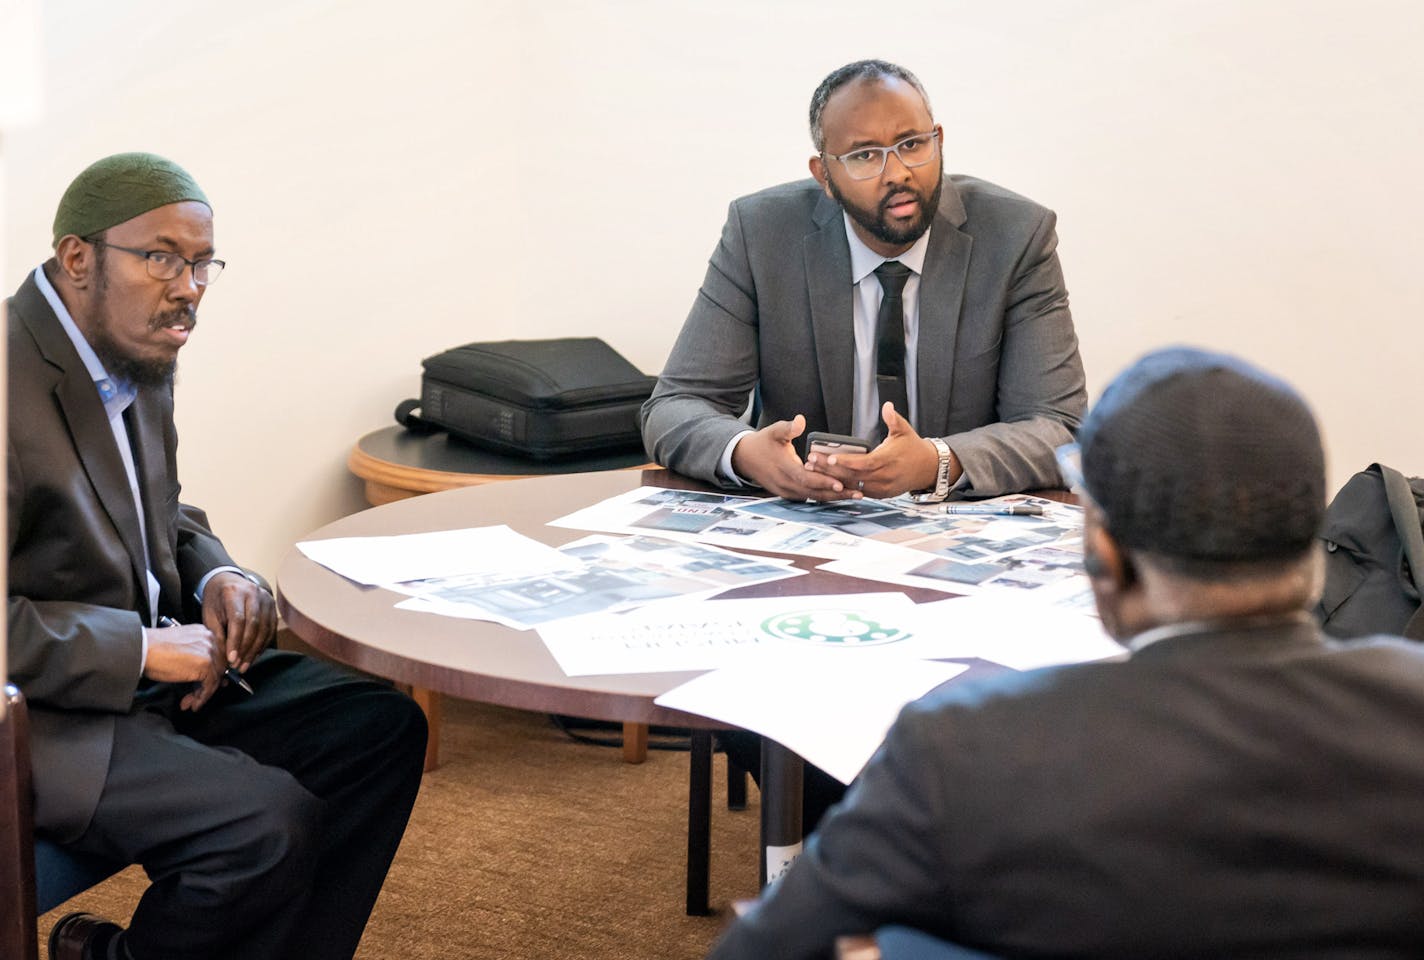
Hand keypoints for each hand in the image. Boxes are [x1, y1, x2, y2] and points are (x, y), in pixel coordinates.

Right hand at [144, 623, 222, 710]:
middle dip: (207, 685)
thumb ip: (195, 656)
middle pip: (219, 667)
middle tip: (195, 697)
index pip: (217, 656)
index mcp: (204, 633)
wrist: (142, 649)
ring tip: (190, 702)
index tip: (204, 686)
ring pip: (215, 678)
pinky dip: (202, 697)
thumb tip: (203, 675)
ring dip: (202, 694)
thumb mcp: (180, 649)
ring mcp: (210, 651)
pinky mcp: (206, 664)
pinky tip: (193, 704)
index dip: (212, 673)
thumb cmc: (153, 650)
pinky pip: (209, 686)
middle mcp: (210, 639)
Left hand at [202, 571, 276, 673]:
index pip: (238, 620)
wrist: (227, 582)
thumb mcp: (210, 615)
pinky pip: (271, 629)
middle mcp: (253, 593)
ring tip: (245, 664)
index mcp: (234, 593)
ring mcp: (266, 598)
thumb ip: (217, 634)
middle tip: (238, 665)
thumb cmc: (216, 600)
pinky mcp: (272, 605)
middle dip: (246, 648)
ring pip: (264, 628)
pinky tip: (254, 655)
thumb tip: (224, 658)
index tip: (231, 658)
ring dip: (255, 650)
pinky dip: (263, 644)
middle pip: (254, 625)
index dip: (235, 641)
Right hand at [731, 415, 860, 501]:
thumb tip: (800, 421)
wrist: (745, 458)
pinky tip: (839, 494)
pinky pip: (808, 498)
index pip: (806, 478)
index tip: (840, 483)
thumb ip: (789, 427)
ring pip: (813, 497)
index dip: (823, 482)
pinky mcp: (788, 494)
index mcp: (783, 468)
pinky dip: (824, 496)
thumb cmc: (763, 443)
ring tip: (854, 495)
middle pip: (814, 493)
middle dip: (836, 494)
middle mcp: (785, 484)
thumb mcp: (774, 430)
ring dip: (833, 498)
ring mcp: (786, 491)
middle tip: (857, 493)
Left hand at [806, 403, 950, 498]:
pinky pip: (859, 492)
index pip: (863, 463)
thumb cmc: (913, 447)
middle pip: (853, 475)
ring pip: (853, 486)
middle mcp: (885, 476)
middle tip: (811, 461)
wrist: (927, 468)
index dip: (845, 461)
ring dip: (833, 479)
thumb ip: (893, 419)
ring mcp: (882, 488)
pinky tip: (827, 481)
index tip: (828, 456)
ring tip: (814, 470)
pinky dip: (843, 487)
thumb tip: (887, 406)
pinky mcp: (881, 494)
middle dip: (830, 469)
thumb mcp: (904, 430)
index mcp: (889, 460)